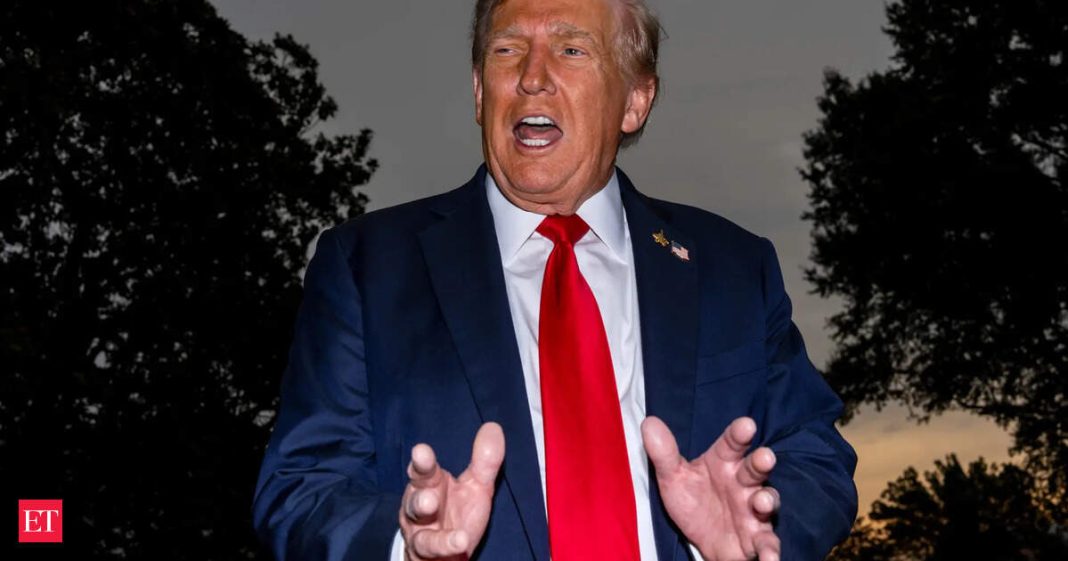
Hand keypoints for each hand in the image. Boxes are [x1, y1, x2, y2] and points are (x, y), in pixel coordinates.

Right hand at [399, 422, 504, 559]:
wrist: (443, 553)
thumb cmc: (458, 513)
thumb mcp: (476, 487)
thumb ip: (484, 461)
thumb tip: (494, 427)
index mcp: (431, 483)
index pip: (424, 470)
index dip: (421, 461)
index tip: (421, 451)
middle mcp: (419, 505)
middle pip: (415, 496)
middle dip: (419, 493)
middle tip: (428, 493)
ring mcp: (419, 529)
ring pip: (417, 523)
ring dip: (423, 515)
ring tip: (432, 507)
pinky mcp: (423, 551)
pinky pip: (430, 547)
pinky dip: (444, 544)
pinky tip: (459, 540)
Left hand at [642, 416, 780, 560]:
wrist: (700, 540)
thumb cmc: (693, 499)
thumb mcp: (674, 478)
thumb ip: (664, 453)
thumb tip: (649, 423)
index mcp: (724, 462)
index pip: (732, 444)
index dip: (739, 433)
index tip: (746, 425)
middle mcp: (743, 483)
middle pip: (754, 469)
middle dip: (761, 462)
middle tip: (765, 457)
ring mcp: (753, 509)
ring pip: (766, 500)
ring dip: (767, 500)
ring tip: (762, 502)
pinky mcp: (757, 537)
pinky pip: (768, 542)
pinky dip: (770, 550)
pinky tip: (769, 558)